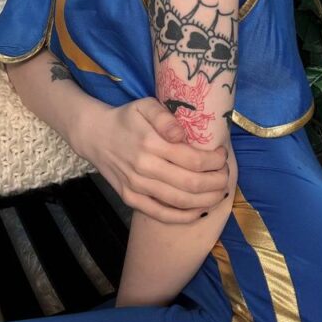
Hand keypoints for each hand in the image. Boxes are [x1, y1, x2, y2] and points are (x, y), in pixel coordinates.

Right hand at [85, 97, 230, 223]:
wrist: (95, 135)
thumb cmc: (126, 119)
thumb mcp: (144, 105)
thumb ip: (164, 117)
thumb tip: (180, 134)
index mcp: (150, 143)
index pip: (193, 159)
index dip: (215, 161)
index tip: (223, 155)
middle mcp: (144, 168)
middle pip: (191, 183)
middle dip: (216, 182)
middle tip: (226, 175)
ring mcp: (136, 186)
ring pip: (179, 201)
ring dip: (206, 200)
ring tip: (219, 192)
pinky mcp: (130, 199)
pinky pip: (161, 214)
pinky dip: (183, 216)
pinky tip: (199, 210)